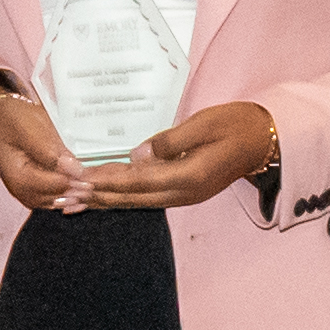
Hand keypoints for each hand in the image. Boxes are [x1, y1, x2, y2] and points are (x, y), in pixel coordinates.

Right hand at [0, 71, 90, 211]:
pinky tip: (77, 186)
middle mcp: (19, 189)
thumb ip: (50, 149)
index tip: (89, 176)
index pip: (50, 186)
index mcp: (17, 175)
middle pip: (53, 198)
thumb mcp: (30, 126)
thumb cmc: (13, 120)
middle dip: (75, 191)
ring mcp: (25, 192)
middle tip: (93, 182)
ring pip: (54, 202)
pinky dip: (66, 195)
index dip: (72, 182)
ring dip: (73, 195)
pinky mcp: (32, 190)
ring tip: (88, 185)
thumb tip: (74, 169)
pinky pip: (52, 198)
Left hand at [72, 100, 280, 211]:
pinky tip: (103, 201)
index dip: (104, 180)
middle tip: (62, 196)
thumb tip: (137, 156)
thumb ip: (170, 141)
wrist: (267, 139)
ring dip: (104, 203)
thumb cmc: (238, 124)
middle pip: (131, 198)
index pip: (137, 181)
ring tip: (73, 205)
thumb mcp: (204, 123)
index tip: (76, 179)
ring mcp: (185, 196)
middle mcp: (184, 193)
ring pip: (136, 203)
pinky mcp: (184, 192)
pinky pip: (146, 199)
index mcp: (189, 176)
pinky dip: (121, 200)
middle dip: (95, 197)